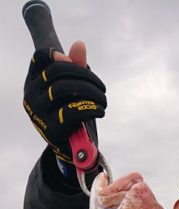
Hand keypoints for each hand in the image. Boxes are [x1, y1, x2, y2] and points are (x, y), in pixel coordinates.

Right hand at [23, 41, 106, 163]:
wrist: (71, 147)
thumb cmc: (71, 112)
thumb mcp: (73, 87)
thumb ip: (75, 66)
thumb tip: (79, 45)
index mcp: (32, 81)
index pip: (41, 56)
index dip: (63, 56)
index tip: (80, 66)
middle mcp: (30, 96)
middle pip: (57, 71)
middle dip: (86, 77)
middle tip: (102, 89)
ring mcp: (37, 113)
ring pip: (64, 89)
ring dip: (91, 92)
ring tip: (104, 100)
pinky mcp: (50, 130)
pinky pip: (72, 111)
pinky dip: (91, 108)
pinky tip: (100, 110)